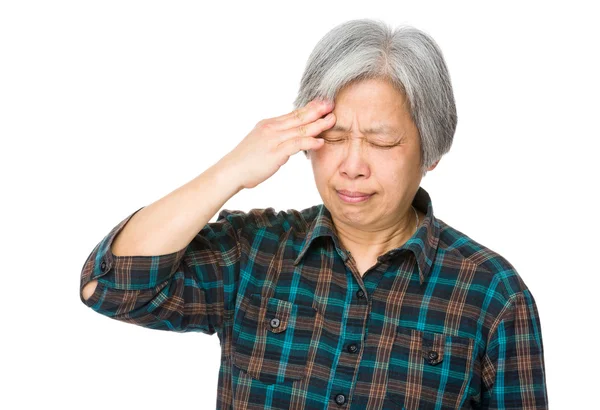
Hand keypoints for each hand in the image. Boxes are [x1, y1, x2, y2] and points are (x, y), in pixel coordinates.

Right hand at [219, 98, 335, 188]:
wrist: (230, 171)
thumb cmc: (246, 161)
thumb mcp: (261, 142)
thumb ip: (276, 138)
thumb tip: (290, 139)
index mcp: (269, 124)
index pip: (293, 114)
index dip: (309, 108)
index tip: (323, 103)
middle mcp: (272, 128)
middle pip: (299, 117)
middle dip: (317, 110)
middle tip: (332, 103)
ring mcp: (273, 139)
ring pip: (300, 129)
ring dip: (318, 124)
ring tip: (332, 120)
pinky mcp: (275, 152)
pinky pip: (295, 145)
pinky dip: (309, 142)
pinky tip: (320, 142)